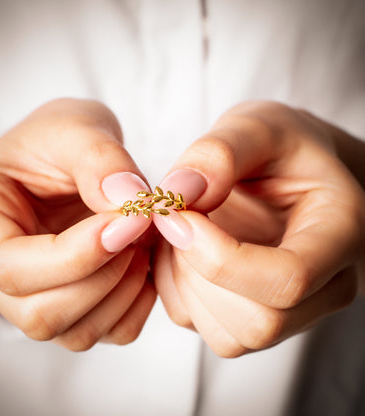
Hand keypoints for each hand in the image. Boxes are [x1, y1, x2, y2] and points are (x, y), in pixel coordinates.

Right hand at [0, 98, 155, 349]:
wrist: (56, 162)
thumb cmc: (51, 144)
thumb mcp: (70, 128)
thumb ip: (97, 158)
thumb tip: (131, 201)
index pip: (11, 267)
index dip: (76, 253)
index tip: (129, 221)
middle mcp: (1, 275)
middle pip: (42, 314)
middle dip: (104, 276)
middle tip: (138, 229)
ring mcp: (40, 295)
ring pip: (76, 332)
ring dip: (123, 292)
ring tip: (142, 242)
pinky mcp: (77, 304)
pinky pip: (108, 331)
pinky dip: (136, 305)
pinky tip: (144, 262)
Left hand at [154, 101, 364, 356]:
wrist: (285, 172)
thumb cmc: (280, 150)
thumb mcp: (258, 126)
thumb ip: (222, 151)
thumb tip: (179, 192)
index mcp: (340, 234)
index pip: (289, 280)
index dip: (219, 257)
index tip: (178, 214)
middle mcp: (324, 285)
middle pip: (260, 323)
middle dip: (198, 273)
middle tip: (177, 219)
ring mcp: (291, 308)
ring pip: (229, 336)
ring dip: (184, 283)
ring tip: (183, 231)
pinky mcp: (253, 315)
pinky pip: (204, 327)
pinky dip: (177, 292)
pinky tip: (181, 252)